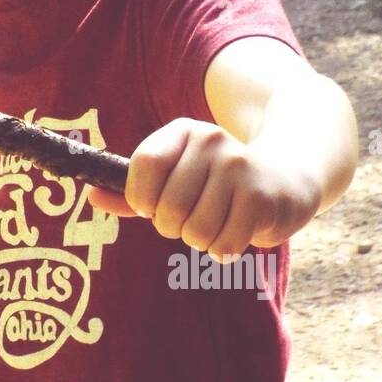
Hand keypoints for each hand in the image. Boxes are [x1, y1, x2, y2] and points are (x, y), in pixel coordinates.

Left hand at [86, 118, 321, 262]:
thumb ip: (134, 191)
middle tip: (193, 218)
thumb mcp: (176, 178)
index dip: (141, 198)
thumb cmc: (217, 185)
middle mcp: (211, 140)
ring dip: (202, 241)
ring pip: (194, 230)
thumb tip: (91, 196)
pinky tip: (238, 231)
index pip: (143, 167)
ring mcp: (238, 166)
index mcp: (182, 132)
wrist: (289, 176)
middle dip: (174, 227)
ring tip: (218, 223)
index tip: (152, 207)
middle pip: (166, 207)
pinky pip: (224, 243)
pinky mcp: (261, 196)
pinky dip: (225, 249)